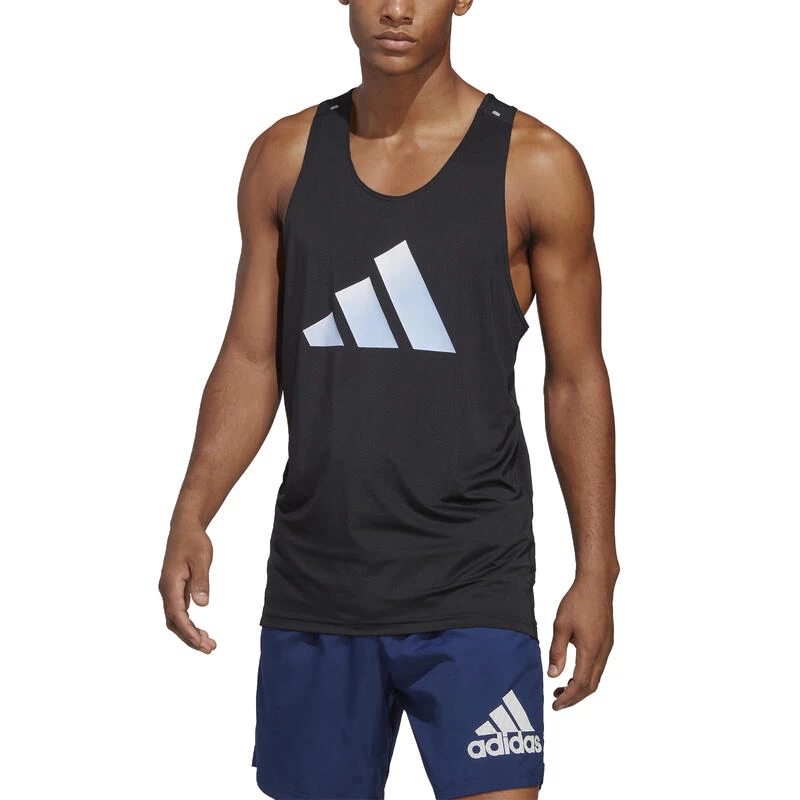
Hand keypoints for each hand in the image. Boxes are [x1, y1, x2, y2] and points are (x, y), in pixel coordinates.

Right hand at [158, 526, 216, 653]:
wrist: (185, 529)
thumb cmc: (193, 542)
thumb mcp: (201, 559)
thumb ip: (201, 582)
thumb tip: (202, 605)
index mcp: (170, 584)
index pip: (177, 614)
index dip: (188, 631)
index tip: (201, 643)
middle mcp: (166, 590)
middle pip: (174, 622)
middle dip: (190, 638)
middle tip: (210, 649)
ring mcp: (169, 591)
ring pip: (175, 619)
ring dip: (189, 634)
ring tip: (208, 644)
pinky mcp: (175, 590)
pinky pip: (179, 612)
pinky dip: (188, 624)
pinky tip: (201, 631)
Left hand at [548, 574, 615, 708]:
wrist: (597, 584)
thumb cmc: (578, 601)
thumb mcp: (560, 626)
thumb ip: (557, 652)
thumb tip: (553, 675)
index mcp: (590, 650)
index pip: (580, 684)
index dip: (568, 698)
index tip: (555, 705)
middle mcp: (602, 652)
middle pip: (591, 686)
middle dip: (574, 697)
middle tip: (557, 702)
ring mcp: (607, 647)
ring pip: (596, 676)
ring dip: (580, 687)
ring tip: (562, 688)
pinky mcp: (607, 640)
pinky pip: (599, 666)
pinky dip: (587, 675)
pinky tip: (574, 670)